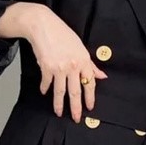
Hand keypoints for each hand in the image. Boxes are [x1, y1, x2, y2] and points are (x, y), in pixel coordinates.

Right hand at [0, 2, 107, 122]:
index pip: (89, 83)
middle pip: (75, 92)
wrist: (43, 25)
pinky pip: (47, 83)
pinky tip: (44, 92)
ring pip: (60, 91)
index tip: (89, 107)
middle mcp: (73, 66)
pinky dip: (45, 88)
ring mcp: (59, 68)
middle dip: (76, 107)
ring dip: (59, 104)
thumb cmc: (62, 34)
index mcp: (84, 60)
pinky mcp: (46, 68)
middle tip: (75, 118)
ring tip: (59, 113)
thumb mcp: (80, 47)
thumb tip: (102, 76)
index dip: (90, 97)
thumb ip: (91, 65)